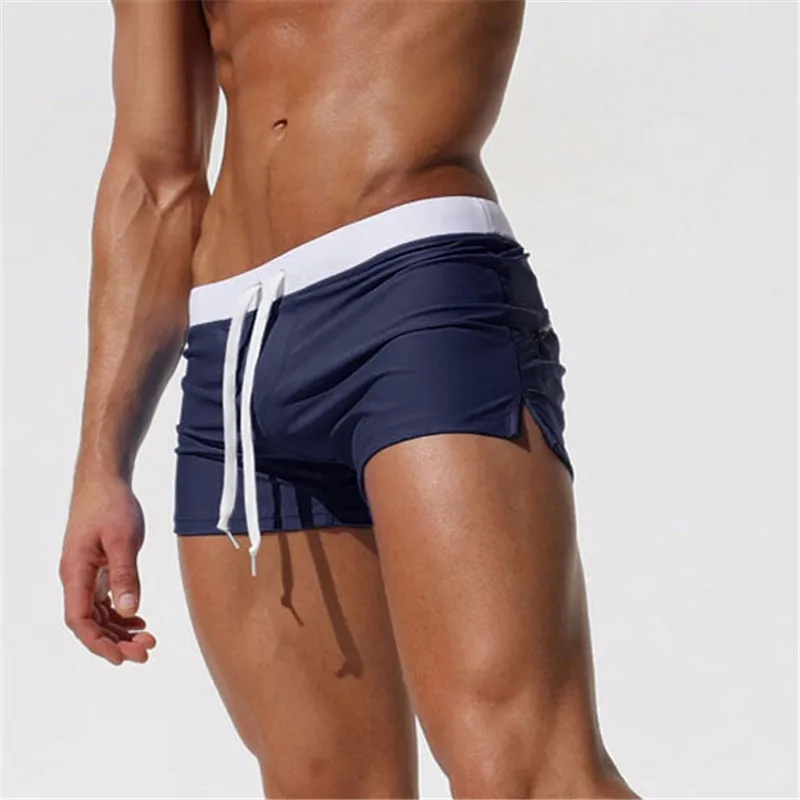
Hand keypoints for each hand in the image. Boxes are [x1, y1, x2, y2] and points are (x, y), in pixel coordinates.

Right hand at [60, 475, 155, 664]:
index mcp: (75, 572)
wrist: (104, 481)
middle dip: (116, 642)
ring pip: (99, 614)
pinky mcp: (96, 567)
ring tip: (148, 640)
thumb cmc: (111, 505)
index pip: (80, 620)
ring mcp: (85, 573)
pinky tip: (139, 621)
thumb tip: (128, 611)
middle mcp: (76, 577)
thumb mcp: (123, 539)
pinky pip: (104, 600)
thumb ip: (125, 575)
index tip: (122, 657)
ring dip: (120, 631)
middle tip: (147, 651)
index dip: (98, 643)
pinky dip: (121, 614)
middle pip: (91, 622)